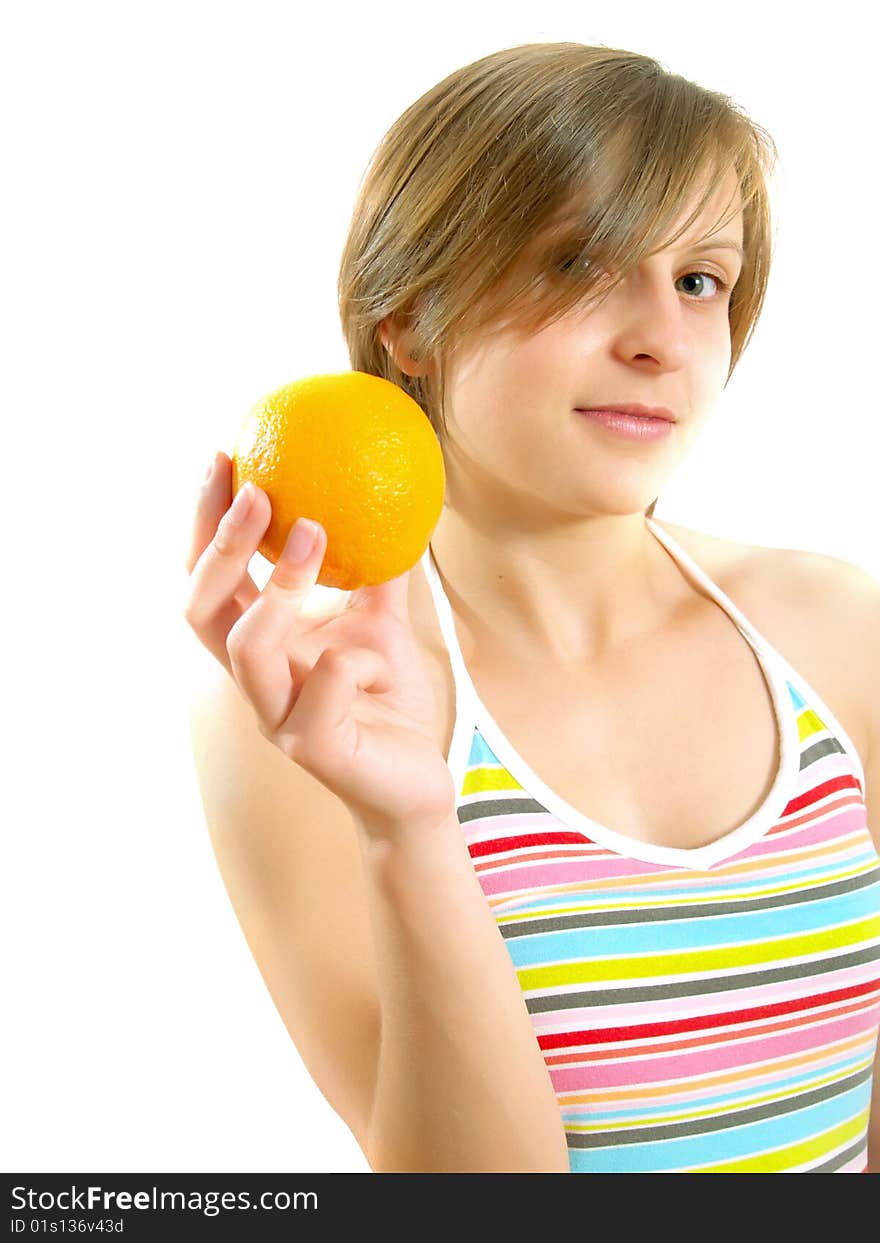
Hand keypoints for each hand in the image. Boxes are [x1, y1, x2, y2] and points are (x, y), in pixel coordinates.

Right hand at [183, 452, 456, 839]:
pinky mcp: (315, 751)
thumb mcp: (383, 622)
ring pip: (247, 652)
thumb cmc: (388, 700)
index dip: (207, 520)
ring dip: (277, 589)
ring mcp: (279, 717)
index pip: (212, 578)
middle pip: (202, 610)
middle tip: (255, 490)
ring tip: (316, 534)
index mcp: (262, 643)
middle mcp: (257, 678)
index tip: (223, 457)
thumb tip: (387, 494)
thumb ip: (375, 568)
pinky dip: (344, 668)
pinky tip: (365, 659)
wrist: (417, 780)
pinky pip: (319, 699)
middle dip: (220, 546)